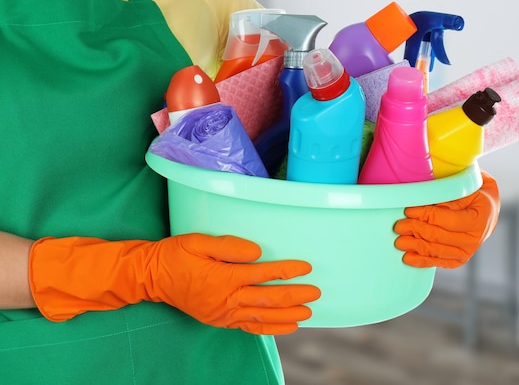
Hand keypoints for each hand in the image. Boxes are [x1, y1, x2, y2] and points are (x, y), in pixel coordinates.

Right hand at [29, 233, 320, 334]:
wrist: (151, 277)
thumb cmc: (174, 255)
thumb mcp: (197, 242)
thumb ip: (228, 246)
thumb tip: (257, 252)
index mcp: (224, 277)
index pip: (264, 274)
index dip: (288, 270)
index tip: (306, 267)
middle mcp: (227, 299)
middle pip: (269, 299)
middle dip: (295, 295)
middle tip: (316, 292)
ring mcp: (224, 313)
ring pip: (263, 316)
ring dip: (288, 314)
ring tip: (308, 312)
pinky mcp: (220, 320)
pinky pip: (250, 327)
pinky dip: (270, 328)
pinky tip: (287, 327)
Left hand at [393, 171, 499, 268]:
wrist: (486, 210)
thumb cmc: (472, 194)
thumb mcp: (464, 188)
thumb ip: (446, 197)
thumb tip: (421, 203)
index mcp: (478, 218)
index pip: (446, 219)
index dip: (425, 215)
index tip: (408, 210)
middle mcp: (474, 239)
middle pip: (438, 236)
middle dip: (415, 230)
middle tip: (399, 226)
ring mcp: (467, 252)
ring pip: (436, 251)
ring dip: (415, 246)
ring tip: (399, 242)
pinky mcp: (459, 260)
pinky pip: (438, 262)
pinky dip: (422, 261)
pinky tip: (408, 258)